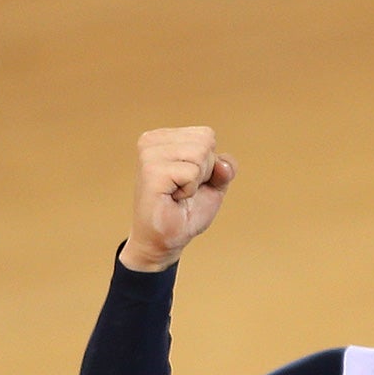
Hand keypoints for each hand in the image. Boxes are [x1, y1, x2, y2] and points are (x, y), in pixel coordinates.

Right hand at [120, 127, 236, 272]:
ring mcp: (149, 154)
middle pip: (205, 142)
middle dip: (205, 171)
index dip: (209, 164)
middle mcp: (152, 140)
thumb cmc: (186, 211)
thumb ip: (224, 168)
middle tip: (184, 189)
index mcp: (163, 138)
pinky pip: (192, 172)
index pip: (207, 135)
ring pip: (200, 154)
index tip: (190, 180)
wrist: (165, 239)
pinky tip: (173, 198)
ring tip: (178, 193)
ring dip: (196, 182)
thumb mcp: (213, 185)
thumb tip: (223, 163)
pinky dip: (190, 190)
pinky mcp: (151, 171)